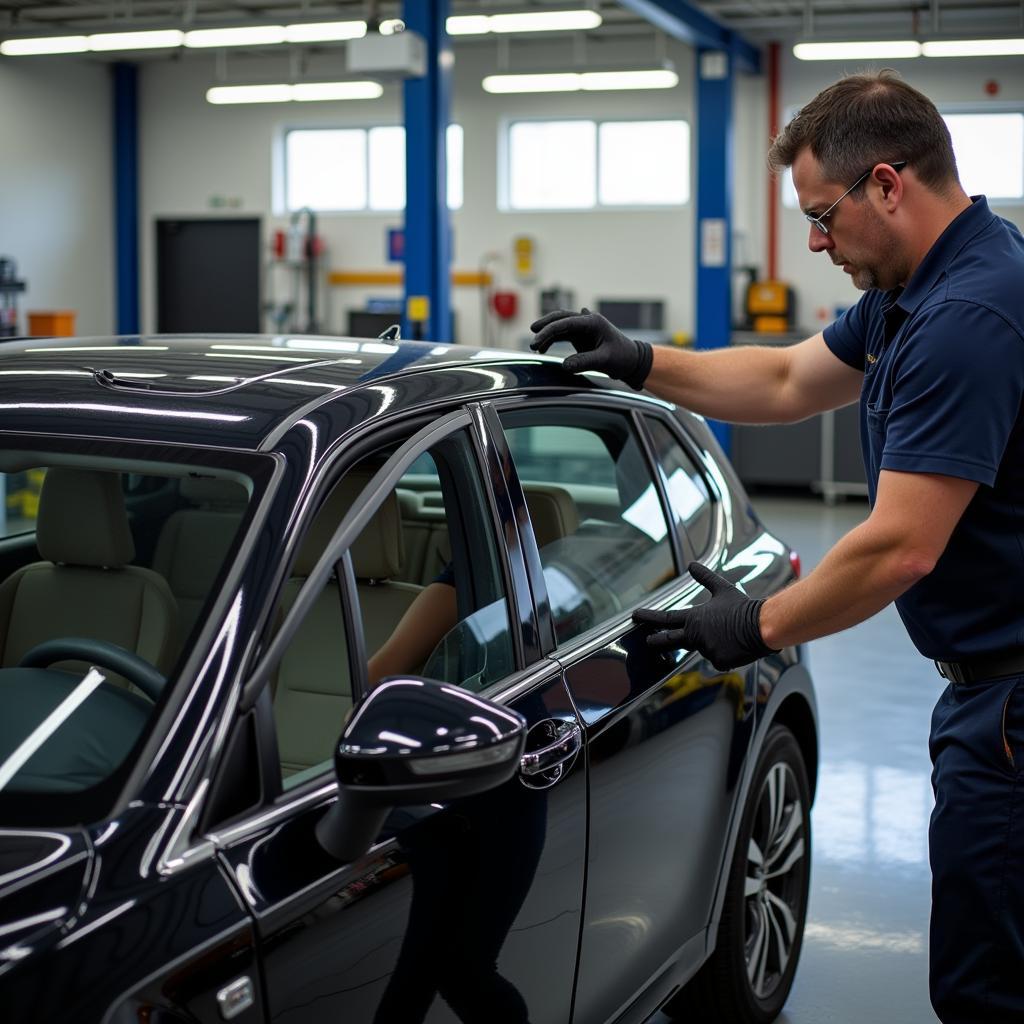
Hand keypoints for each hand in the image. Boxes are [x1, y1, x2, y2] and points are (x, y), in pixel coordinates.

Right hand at [529, 308, 652, 390]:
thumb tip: (565, 365)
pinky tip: (543, 348)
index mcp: (593, 322)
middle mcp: (587, 321)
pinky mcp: (581, 336)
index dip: (549, 331)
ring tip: (535, 348)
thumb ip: (584, 362)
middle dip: (544, 328)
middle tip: (532, 341)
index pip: (566, 322)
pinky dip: (552, 339)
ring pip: (559, 325)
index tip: (536, 341)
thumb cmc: (622, 358)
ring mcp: (583, 328)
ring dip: (546, 334)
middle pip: (560, 318)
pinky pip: (562, 334)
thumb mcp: (604, 361)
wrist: (632, 360)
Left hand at [632, 563, 778, 670]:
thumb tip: (691, 564)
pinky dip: (726, 654)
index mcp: (695, 618)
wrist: (762, 626)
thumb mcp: (722, 589)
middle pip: (670, 640)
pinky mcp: (718, 661)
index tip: (635, 615)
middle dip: (657, 641)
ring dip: (713, 644)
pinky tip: (735, 646)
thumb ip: (705, 578)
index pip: (666, 618)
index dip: (649, 617)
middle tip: (647, 641)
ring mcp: (706, 650)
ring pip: (704, 650)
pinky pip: (718, 660)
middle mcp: (696, 635)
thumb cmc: (743, 607)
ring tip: (730, 635)